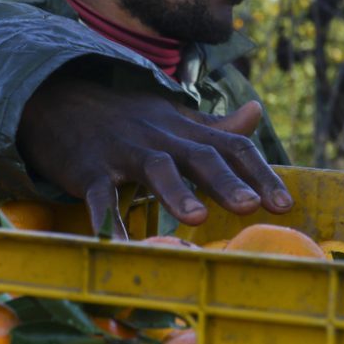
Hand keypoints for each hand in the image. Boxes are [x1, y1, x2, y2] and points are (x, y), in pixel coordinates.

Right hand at [17, 70, 293, 237]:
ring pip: (156, 167)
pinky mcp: (88, 167)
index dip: (260, 172)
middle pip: (200, 155)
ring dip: (177, 192)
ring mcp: (124, 150)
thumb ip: (215, 125)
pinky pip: (100, 194)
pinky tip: (120, 246)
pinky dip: (109, 220)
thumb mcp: (173, 116)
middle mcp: (161, 136)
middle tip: (252, 207)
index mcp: (185, 128)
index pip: (231, 144)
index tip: (285, 204)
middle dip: (227, 181)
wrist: (59, 97)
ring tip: (197, 219)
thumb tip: (257, 112)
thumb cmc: (126, 117)